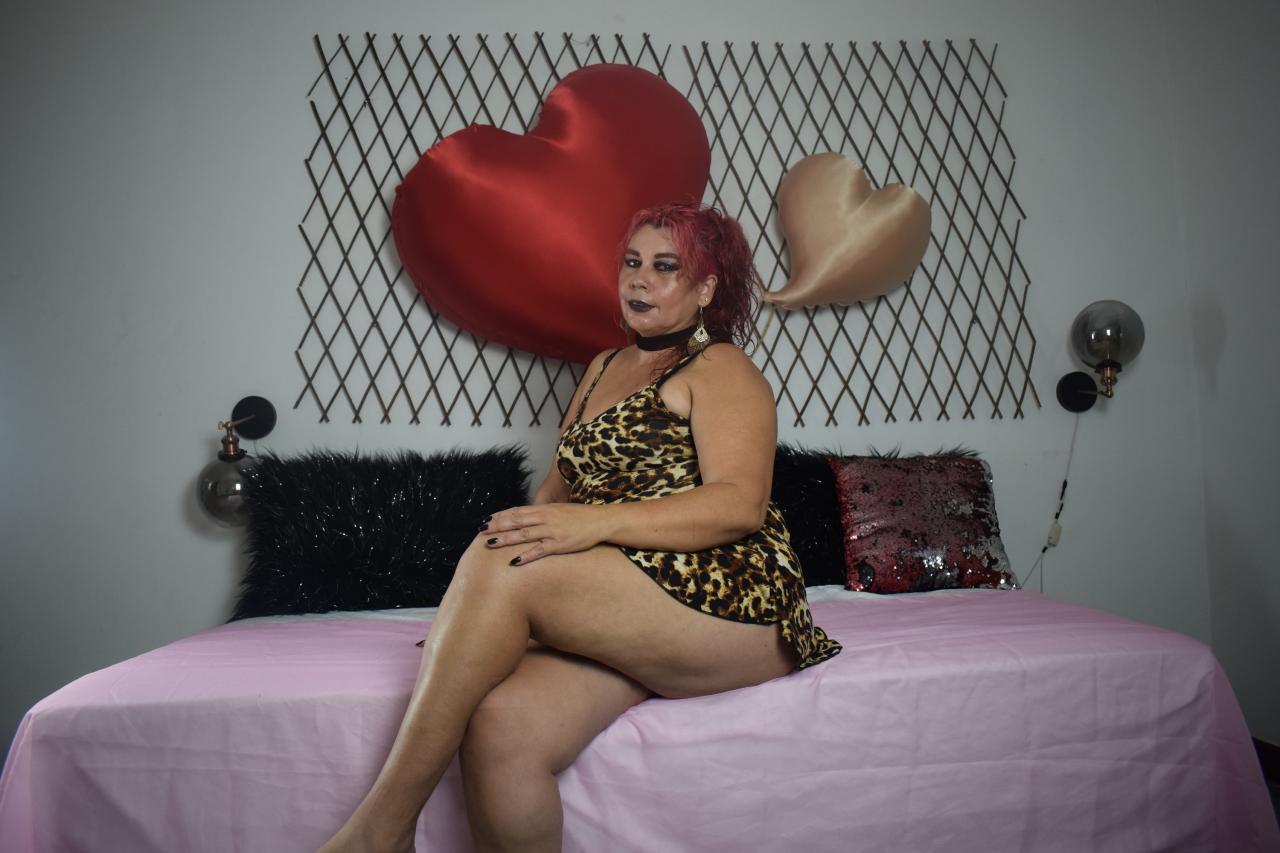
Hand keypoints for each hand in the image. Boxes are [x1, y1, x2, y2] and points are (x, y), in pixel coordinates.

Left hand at [480, 503, 609, 564]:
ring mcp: (552, 531)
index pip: (518, 511)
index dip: (501, 515)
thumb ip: (543, 514)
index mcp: (545, 509)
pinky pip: (540, 551)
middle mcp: (546, 518)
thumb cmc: (580, 517)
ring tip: (489, 543)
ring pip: (524, 534)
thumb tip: (527, 519)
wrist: (601, 521)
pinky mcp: (560, 544)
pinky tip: (514, 561)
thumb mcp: (559, 510)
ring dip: (505, 539)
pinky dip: (526, 555)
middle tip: (481, 530)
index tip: (487, 519)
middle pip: (516, 521)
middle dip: (497, 526)